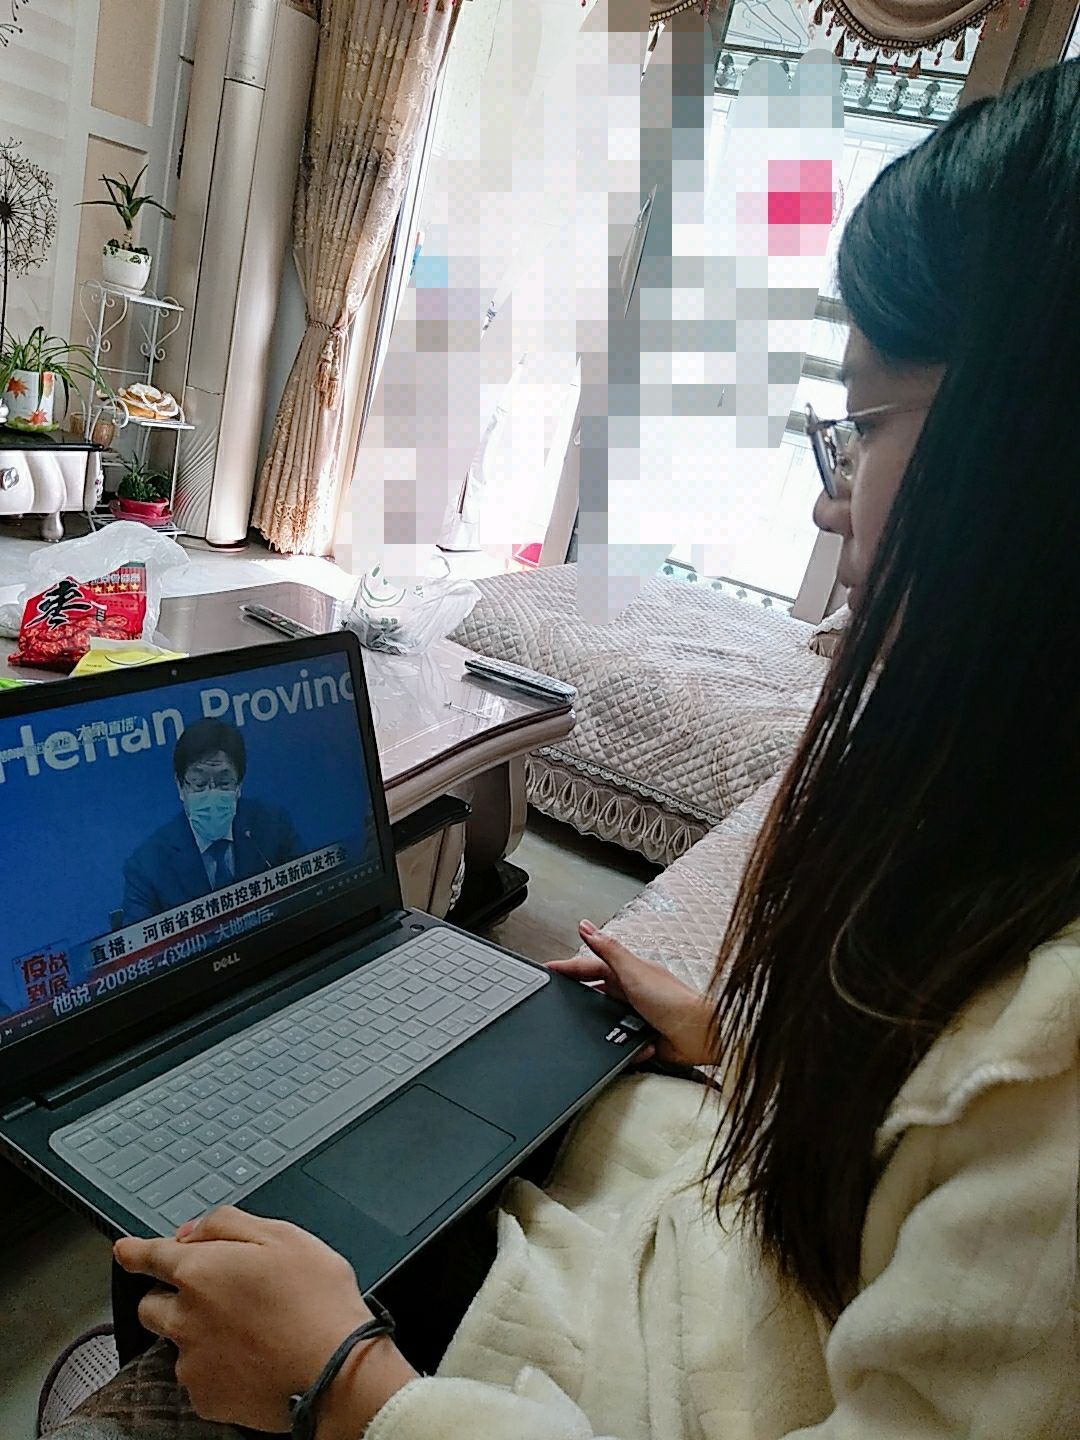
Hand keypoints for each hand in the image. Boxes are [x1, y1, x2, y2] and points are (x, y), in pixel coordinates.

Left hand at [114, 1207, 416, 1434]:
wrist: (335, 1371)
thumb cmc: (317, 1300)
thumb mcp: (284, 1236)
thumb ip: (229, 1223)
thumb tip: (192, 1231)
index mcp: (200, 1271)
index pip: (150, 1256)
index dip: (134, 1250)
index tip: (123, 1250)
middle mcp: (185, 1317)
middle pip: (153, 1304)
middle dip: (172, 1296)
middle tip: (216, 1295)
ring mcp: (192, 1361)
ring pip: (177, 1342)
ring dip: (196, 1333)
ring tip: (247, 1331)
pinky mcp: (205, 1397)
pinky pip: (198, 1376)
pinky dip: (216, 1366)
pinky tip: (251, 1358)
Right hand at [546, 921, 715, 1066]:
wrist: (700, 1034)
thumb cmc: (674, 1001)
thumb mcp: (633, 970)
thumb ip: (608, 950)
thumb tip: (586, 926)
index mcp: (627, 971)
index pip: (589, 966)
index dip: (568, 968)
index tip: (548, 969)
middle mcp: (631, 991)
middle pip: (596, 993)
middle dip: (580, 998)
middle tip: (561, 1001)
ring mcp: (636, 1015)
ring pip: (606, 1021)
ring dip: (603, 1028)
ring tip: (597, 1031)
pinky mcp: (642, 1037)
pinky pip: (622, 1044)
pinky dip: (623, 1047)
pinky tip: (630, 1045)